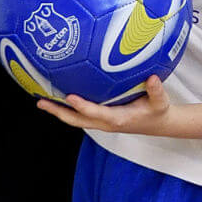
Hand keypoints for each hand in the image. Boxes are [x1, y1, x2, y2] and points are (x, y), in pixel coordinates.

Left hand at [37, 76, 172, 134]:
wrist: (157, 124)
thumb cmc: (157, 111)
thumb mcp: (161, 102)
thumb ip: (156, 91)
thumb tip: (153, 78)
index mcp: (118, 119)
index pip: (96, 114)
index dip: (83, 106)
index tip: (69, 96)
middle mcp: (105, 123)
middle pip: (77, 120)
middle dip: (58, 112)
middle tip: (41, 102)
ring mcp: (101, 122)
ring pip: (75, 119)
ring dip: (58, 111)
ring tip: (41, 100)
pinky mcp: (100, 118)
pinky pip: (80, 114)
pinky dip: (67, 108)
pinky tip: (58, 97)